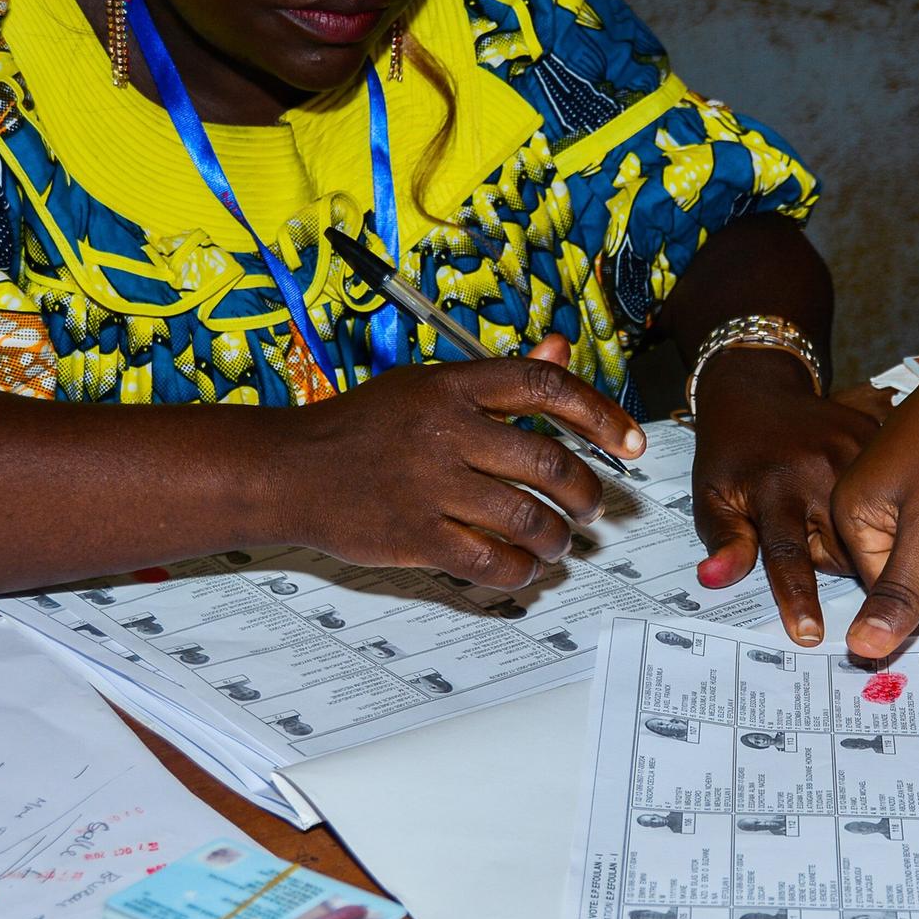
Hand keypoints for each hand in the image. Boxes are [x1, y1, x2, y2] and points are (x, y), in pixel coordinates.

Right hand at [280, 335, 642, 587]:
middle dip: (587, 493)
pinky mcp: (414, 536)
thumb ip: (501, 375)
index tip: (632, 443)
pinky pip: (490, 561)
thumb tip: (562, 348)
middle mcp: (446, 431)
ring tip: (560, 543)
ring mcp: (429, 486)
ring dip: (558, 537)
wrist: (286, 470)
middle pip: (549, 462)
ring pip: (527, 518)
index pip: (546, 387)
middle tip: (592, 508)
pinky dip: (521, 570)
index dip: (601, 415)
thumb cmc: (360, 427)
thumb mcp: (428, 384)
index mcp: (453, 385)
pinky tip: (526, 568)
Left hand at [690, 352, 880, 645]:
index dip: (798, 598)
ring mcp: (856, 451)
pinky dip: (878, 505)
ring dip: (852, 534)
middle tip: (804, 531)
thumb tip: (715, 579)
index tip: (810, 635)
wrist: (758, 389)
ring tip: (823, 510)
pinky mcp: (878, 439)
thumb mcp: (711, 495)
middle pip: (842, 550)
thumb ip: (724, 540)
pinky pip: (889, 494)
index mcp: (776, 487)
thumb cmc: (731, 451)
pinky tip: (864, 495)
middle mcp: (820, 470)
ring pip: (871, 527)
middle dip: (827, 557)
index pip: (787, 556)